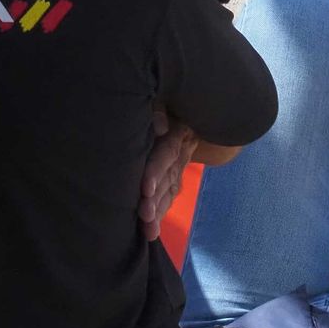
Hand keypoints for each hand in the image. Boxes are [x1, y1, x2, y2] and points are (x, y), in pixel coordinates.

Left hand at [139, 109, 197, 241]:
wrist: (183, 103)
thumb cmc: (164, 97)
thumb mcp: (161, 96)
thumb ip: (157, 108)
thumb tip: (159, 126)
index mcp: (176, 130)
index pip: (166, 153)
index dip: (156, 171)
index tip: (145, 188)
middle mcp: (181, 149)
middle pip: (169, 178)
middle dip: (156, 199)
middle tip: (144, 217)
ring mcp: (179, 162)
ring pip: (170, 190)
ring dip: (159, 211)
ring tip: (148, 231)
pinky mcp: (173, 173)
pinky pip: (169, 194)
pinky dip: (161, 210)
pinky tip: (151, 228)